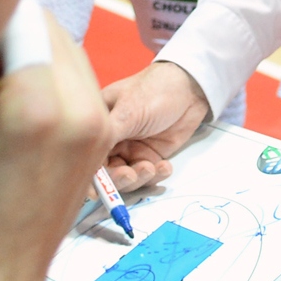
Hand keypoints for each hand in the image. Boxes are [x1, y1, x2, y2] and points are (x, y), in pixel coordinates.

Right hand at [0, 18, 110, 280]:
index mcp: (38, 106)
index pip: (18, 15)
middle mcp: (83, 107)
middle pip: (46, 24)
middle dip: (5, 27)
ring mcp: (100, 122)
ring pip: (63, 47)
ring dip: (26, 48)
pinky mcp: (102, 134)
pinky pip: (74, 77)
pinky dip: (43, 73)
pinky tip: (4, 98)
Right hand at [100, 60, 210, 192]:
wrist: (190, 87)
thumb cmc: (154, 90)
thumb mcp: (127, 111)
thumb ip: (108, 135)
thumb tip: (89, 160)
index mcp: (102, 124)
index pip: (91, 154)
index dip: (92, 175)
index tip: (95, 192)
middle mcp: (114, 139)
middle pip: (108, 171)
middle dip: (118, 178)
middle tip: (131, 175)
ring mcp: (133, 148)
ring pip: (129, 176)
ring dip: (139, 178)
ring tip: (151, 167)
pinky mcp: (152, 155)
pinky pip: (149, 174)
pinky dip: (156, 175)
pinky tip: (165, 167)